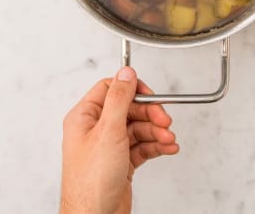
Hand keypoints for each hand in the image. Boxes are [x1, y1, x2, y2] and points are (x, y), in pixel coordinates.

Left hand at [60, 67, 179, 213]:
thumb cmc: (91, 182)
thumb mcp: (108, 131)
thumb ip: (119, 99)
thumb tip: (125, 73)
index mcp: (85, 117)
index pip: (111, 90)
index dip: (132, 90)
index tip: (150, 95)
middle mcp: (96, 130)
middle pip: (129, 110)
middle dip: (150, 114)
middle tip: (164, 121)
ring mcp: (109, 147)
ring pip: (138, 129)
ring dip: (156, 132)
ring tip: (168, 139)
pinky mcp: (121, 162)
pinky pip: (142, 146)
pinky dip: (156, 146)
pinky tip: (167, 148)